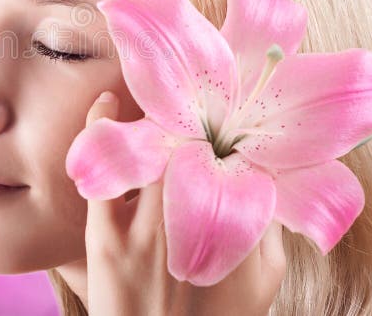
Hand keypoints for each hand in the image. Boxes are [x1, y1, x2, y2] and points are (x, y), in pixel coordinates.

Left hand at [83, 91, 286, 315]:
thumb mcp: (265, 279)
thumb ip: (271, 224)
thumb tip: (266, 171)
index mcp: (237, 229)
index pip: (238, 157)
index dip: (230, 122)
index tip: (225, 102)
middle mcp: (193, 224)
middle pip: (192, 143)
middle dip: (192, 112)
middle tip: (188, 91)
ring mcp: (146, 232)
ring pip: (150, 149)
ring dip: (152, 116)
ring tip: (157, 93)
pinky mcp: (106, 237)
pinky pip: (102, 171)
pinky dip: (100, 131)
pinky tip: (105, 104)